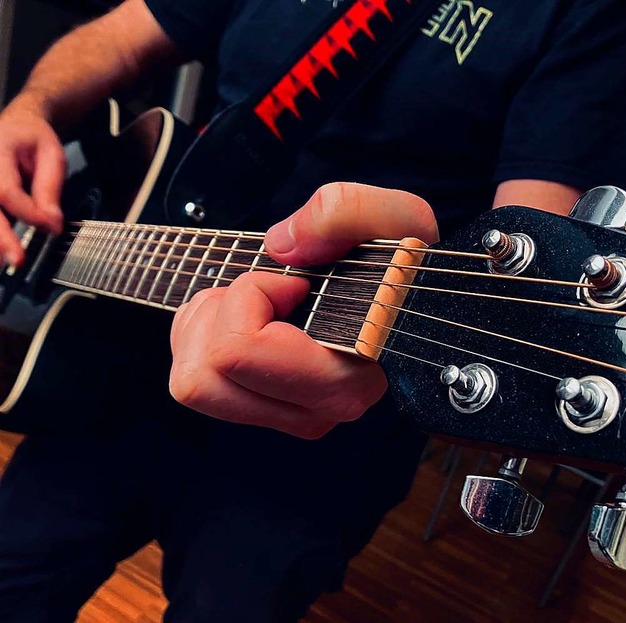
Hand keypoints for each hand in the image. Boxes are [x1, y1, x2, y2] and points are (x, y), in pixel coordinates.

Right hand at [0, 98, 65, 265]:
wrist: (14, 125)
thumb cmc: (33, 140)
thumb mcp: (51, 156)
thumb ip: (49, 189)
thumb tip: (52, 225)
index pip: (6, 191)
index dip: (28, 214)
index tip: (51, 227)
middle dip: (0, 237)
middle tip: (17, 260)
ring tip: (6, 261)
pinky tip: (2, 251)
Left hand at [169, 182, 438, 438]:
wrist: (400, 298)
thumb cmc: (397, 266)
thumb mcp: (392, 219)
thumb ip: (343, 214)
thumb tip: (280, 248)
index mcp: (342, 381)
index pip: (238, 353)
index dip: (252, 298)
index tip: (297, 283)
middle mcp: (312, 412)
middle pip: (201, 378)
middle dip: (218, 316)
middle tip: (262, 290)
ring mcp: (285, 416)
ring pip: (191, 383)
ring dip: (207, 327)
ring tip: (253, 304)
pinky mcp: (264, 409)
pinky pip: (195, 381)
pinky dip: (204, 338)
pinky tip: (243, 320)